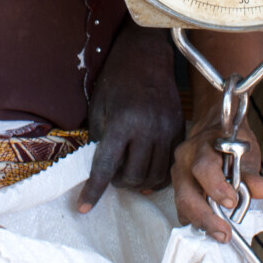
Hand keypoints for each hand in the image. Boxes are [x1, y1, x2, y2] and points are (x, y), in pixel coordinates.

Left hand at [78, 24, 183, 211]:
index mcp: (123, 122)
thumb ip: (99, 138)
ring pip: (154, 176)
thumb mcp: (98, 105)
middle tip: (112, 177)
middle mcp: (148, 129)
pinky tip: (147, 172)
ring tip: (129, 175)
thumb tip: (100, 167)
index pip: (106, 167)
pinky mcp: (179, 130)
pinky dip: (158, 176)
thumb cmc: (117, 78)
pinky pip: (170, 165)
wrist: (147, 56)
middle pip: (133, 176)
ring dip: (139, 183)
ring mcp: (167, 130)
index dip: (93, 191)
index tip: (84, 207)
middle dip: (119, 184)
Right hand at [172, 109, 262, 242]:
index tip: (232, 202)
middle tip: (224, 234)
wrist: (213, 130)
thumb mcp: (246, 152)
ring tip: (220, 234)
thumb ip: (252, 174)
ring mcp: (178, 175)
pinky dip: (196, 221)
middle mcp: (185, 161)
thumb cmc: (231, 141)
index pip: (204, 168)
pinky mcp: (178, 188)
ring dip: (200, 222)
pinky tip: (210, 228)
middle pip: (186, 192)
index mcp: (202, 147)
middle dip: (204, 217)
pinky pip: (183, 208)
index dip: (216, 187)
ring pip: (182, 204)